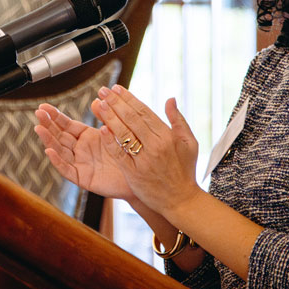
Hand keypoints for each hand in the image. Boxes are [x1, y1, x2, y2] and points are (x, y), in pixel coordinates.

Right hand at [33, 102, 136, 201]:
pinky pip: (67, 170)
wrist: (141, 176)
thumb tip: (96, 100)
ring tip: (39, 128)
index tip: (43, 107)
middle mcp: (80, 150)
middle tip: (38, 113)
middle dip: (48, 125)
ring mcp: (80, 164)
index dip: (55, 116)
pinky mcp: (83, 178)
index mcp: (87, 137)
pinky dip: (58, 161)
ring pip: (59, 151)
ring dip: (48, 140)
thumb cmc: (129, 154)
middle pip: (59, 136)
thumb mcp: (116, 132)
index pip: (67, 125)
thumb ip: (105, 117)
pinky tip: (50, 151)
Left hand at [91, 86, 202, 217]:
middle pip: (132, 119)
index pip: (144, 112)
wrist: (181, 201)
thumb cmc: (185, 170)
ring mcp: (144, 160)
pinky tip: (101, 129)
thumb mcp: (189, 143)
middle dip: (116, 103)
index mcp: (167, 136)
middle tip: (103, 90)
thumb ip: (178, 120)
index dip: (129, 99)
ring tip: (99, 103)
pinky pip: (119, 154)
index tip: (117, 88)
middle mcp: (156, 146)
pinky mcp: (134, 174)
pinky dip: (110, 142)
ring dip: (110, 117)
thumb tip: (170, 99)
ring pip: (124, 134)